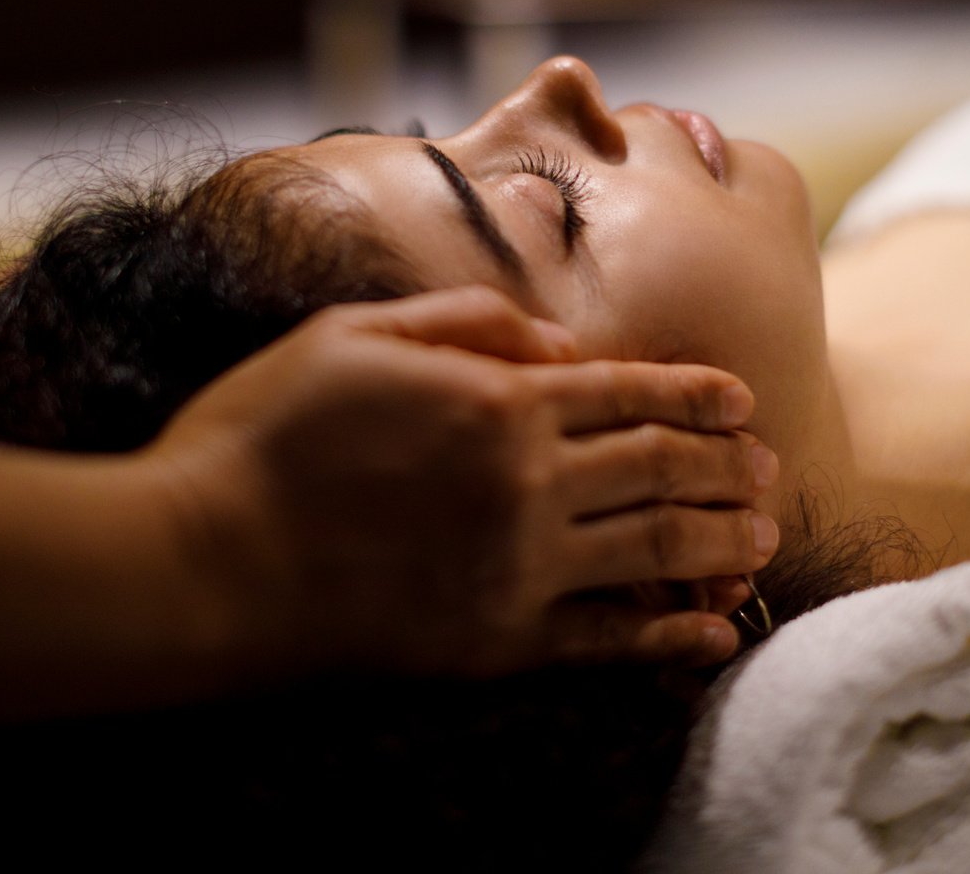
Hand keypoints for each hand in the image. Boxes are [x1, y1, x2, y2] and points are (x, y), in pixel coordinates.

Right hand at [151, 286, 778, 678]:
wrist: (199, 561)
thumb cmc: (259, 433)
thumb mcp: (353, 334)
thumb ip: (466, 323)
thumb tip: (557, 341)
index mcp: (495, 400)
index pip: (626, 390)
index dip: (694, 395)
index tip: (741, 400)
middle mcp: (525, 483)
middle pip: (659, 467)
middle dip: (726, 464)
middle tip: (770, 469)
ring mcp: (516, 570)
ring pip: (654, 549)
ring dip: (720, 540)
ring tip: (762, 537)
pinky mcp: (494, 645)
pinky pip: (609, 643)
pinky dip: (671, 637)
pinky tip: (713, 633)